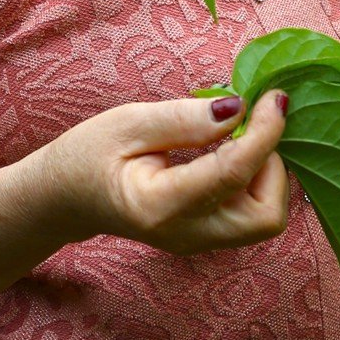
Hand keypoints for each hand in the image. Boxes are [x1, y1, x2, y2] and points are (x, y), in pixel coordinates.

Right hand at [31, 90, 292, 255]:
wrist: (65, 198)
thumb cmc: (89, 154)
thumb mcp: (129, 122)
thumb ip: (185, 118)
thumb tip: (239, 108)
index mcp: (160, 205)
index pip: (233, 173)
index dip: (265, 132)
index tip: (275, 97)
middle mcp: (186, 233)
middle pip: (266, 218)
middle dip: (274, 166)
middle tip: (253, 126)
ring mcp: (197, 242)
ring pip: (264, 221)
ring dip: (268, 174)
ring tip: (240, 136)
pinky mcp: (204, 236)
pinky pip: (250, 215)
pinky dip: (257, 182)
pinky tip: (233, 151)